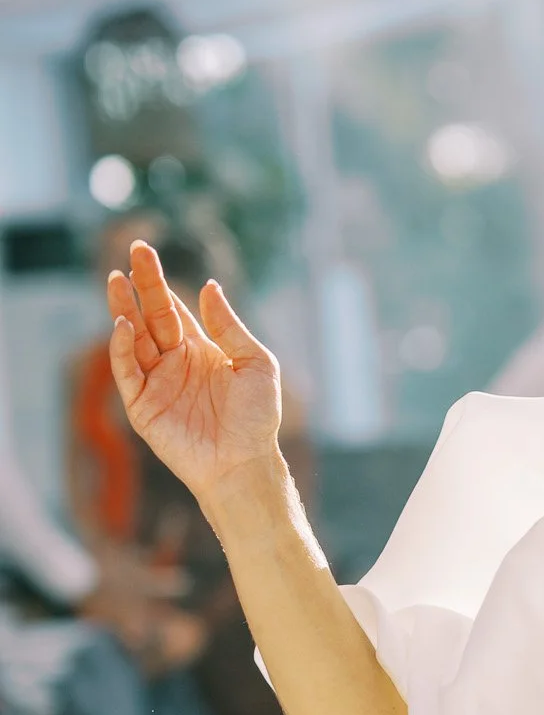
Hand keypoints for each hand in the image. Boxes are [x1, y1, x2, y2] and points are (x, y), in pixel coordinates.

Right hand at [107, 242, 280, 501]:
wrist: (245, 462)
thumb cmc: (257, 417)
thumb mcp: (255, 362)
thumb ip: (229, 326)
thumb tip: (209, 286)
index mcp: (200, 348)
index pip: (172, 308)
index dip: (158, 281)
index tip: (144, 252)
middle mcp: (174, 361)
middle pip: (150, 316)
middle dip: (140, 285)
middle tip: (131, 253)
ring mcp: (156, 382)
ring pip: (133, 339)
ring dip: (123, 310)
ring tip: (116, 281)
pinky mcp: (142, 406)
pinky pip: (127, 372)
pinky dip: (121, 349)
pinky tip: (124, 325)